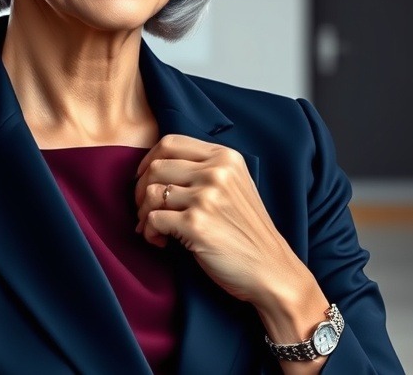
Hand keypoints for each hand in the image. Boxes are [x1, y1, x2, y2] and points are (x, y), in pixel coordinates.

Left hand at [134, 134, 312, 308]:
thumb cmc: (247, 230)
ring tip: (153, 228)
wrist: (271, 269)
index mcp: (225, 157)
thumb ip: (204, 168)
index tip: (144, 177)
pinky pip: (153, 220)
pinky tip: (160, 241)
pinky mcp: (196, 225)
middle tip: (145, 209)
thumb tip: (154, 166)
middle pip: (156, 167)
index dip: (149, 159)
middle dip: (141, 190)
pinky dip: (149, 232)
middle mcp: (216, 172)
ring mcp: (207, 198)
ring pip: (151, 193)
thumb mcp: (235, 185)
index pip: (170, 143)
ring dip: (144, 213)